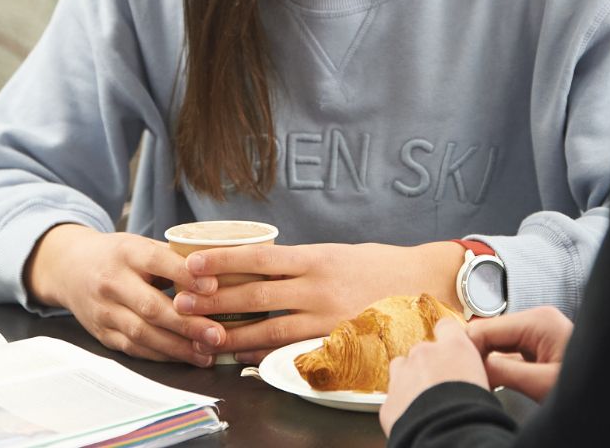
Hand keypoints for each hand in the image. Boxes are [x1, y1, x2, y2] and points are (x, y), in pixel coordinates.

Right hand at [24, 224, 226, 366]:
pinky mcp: (103, 334)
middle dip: (187, 324)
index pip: (157, 261)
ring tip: (208, 353)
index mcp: (126, 252)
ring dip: (178, 347)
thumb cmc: (117, 255)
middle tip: (218, 334)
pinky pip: (135, 349)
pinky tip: (187, 357)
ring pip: (143, 334)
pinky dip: (163, 355)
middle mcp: (111, 282)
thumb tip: (219, 271)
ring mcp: (104, 311)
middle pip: (151, 306)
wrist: (69, 268)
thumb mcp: (140, 245)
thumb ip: (174, 257)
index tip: (213, 286)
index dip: (185, 275)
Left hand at [170, 241, 463, 363]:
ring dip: (234, 333)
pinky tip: (244, 356)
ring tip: (204, 336)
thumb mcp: (337, 253)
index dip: (223, 262)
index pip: (259, 258)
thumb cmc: (380, 266)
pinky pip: (293, 351)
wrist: (426, 286)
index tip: (192, 265)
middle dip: (215, 300)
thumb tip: (261, 265)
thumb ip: (301, 262)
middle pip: (256, 295)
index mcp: (316, 258)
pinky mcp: (337, 342)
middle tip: (182, 303)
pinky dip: (265, 353)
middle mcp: (318, 287)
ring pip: (270, 328)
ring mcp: (327, 318)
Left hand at [379, 317, 488, 434]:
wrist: (448, 436)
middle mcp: (425, 355)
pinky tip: (416, 417)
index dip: (448, 338)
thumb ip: (469, 370)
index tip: (451, 349)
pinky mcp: (388, 400)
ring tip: (426, 401)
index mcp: (453, 348)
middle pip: (423, 352)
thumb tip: (471, 377)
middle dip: (429, 366)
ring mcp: (402, 376)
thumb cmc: (472, 414)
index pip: (446, 327)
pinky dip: (402, 406)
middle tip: (443, 388)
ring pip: (402, 369)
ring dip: (411, 381)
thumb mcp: (484, 383)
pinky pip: (393, 398)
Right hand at [468, 306, 572, 400]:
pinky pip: (507, 353)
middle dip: (476, 356)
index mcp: (538, 321)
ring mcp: (538, 333)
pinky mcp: (538, 347)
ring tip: (479, 383)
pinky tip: (493, 381)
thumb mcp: (541, 383)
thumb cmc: (587, 387)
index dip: (468, 351)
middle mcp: (537, 320)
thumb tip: (471, 368)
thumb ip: (502, 372)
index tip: (460, 374)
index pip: (485, 328)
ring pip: (496, 344)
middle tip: (468, 381)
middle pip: (489, 334)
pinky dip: (498, 367)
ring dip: (485, 362)